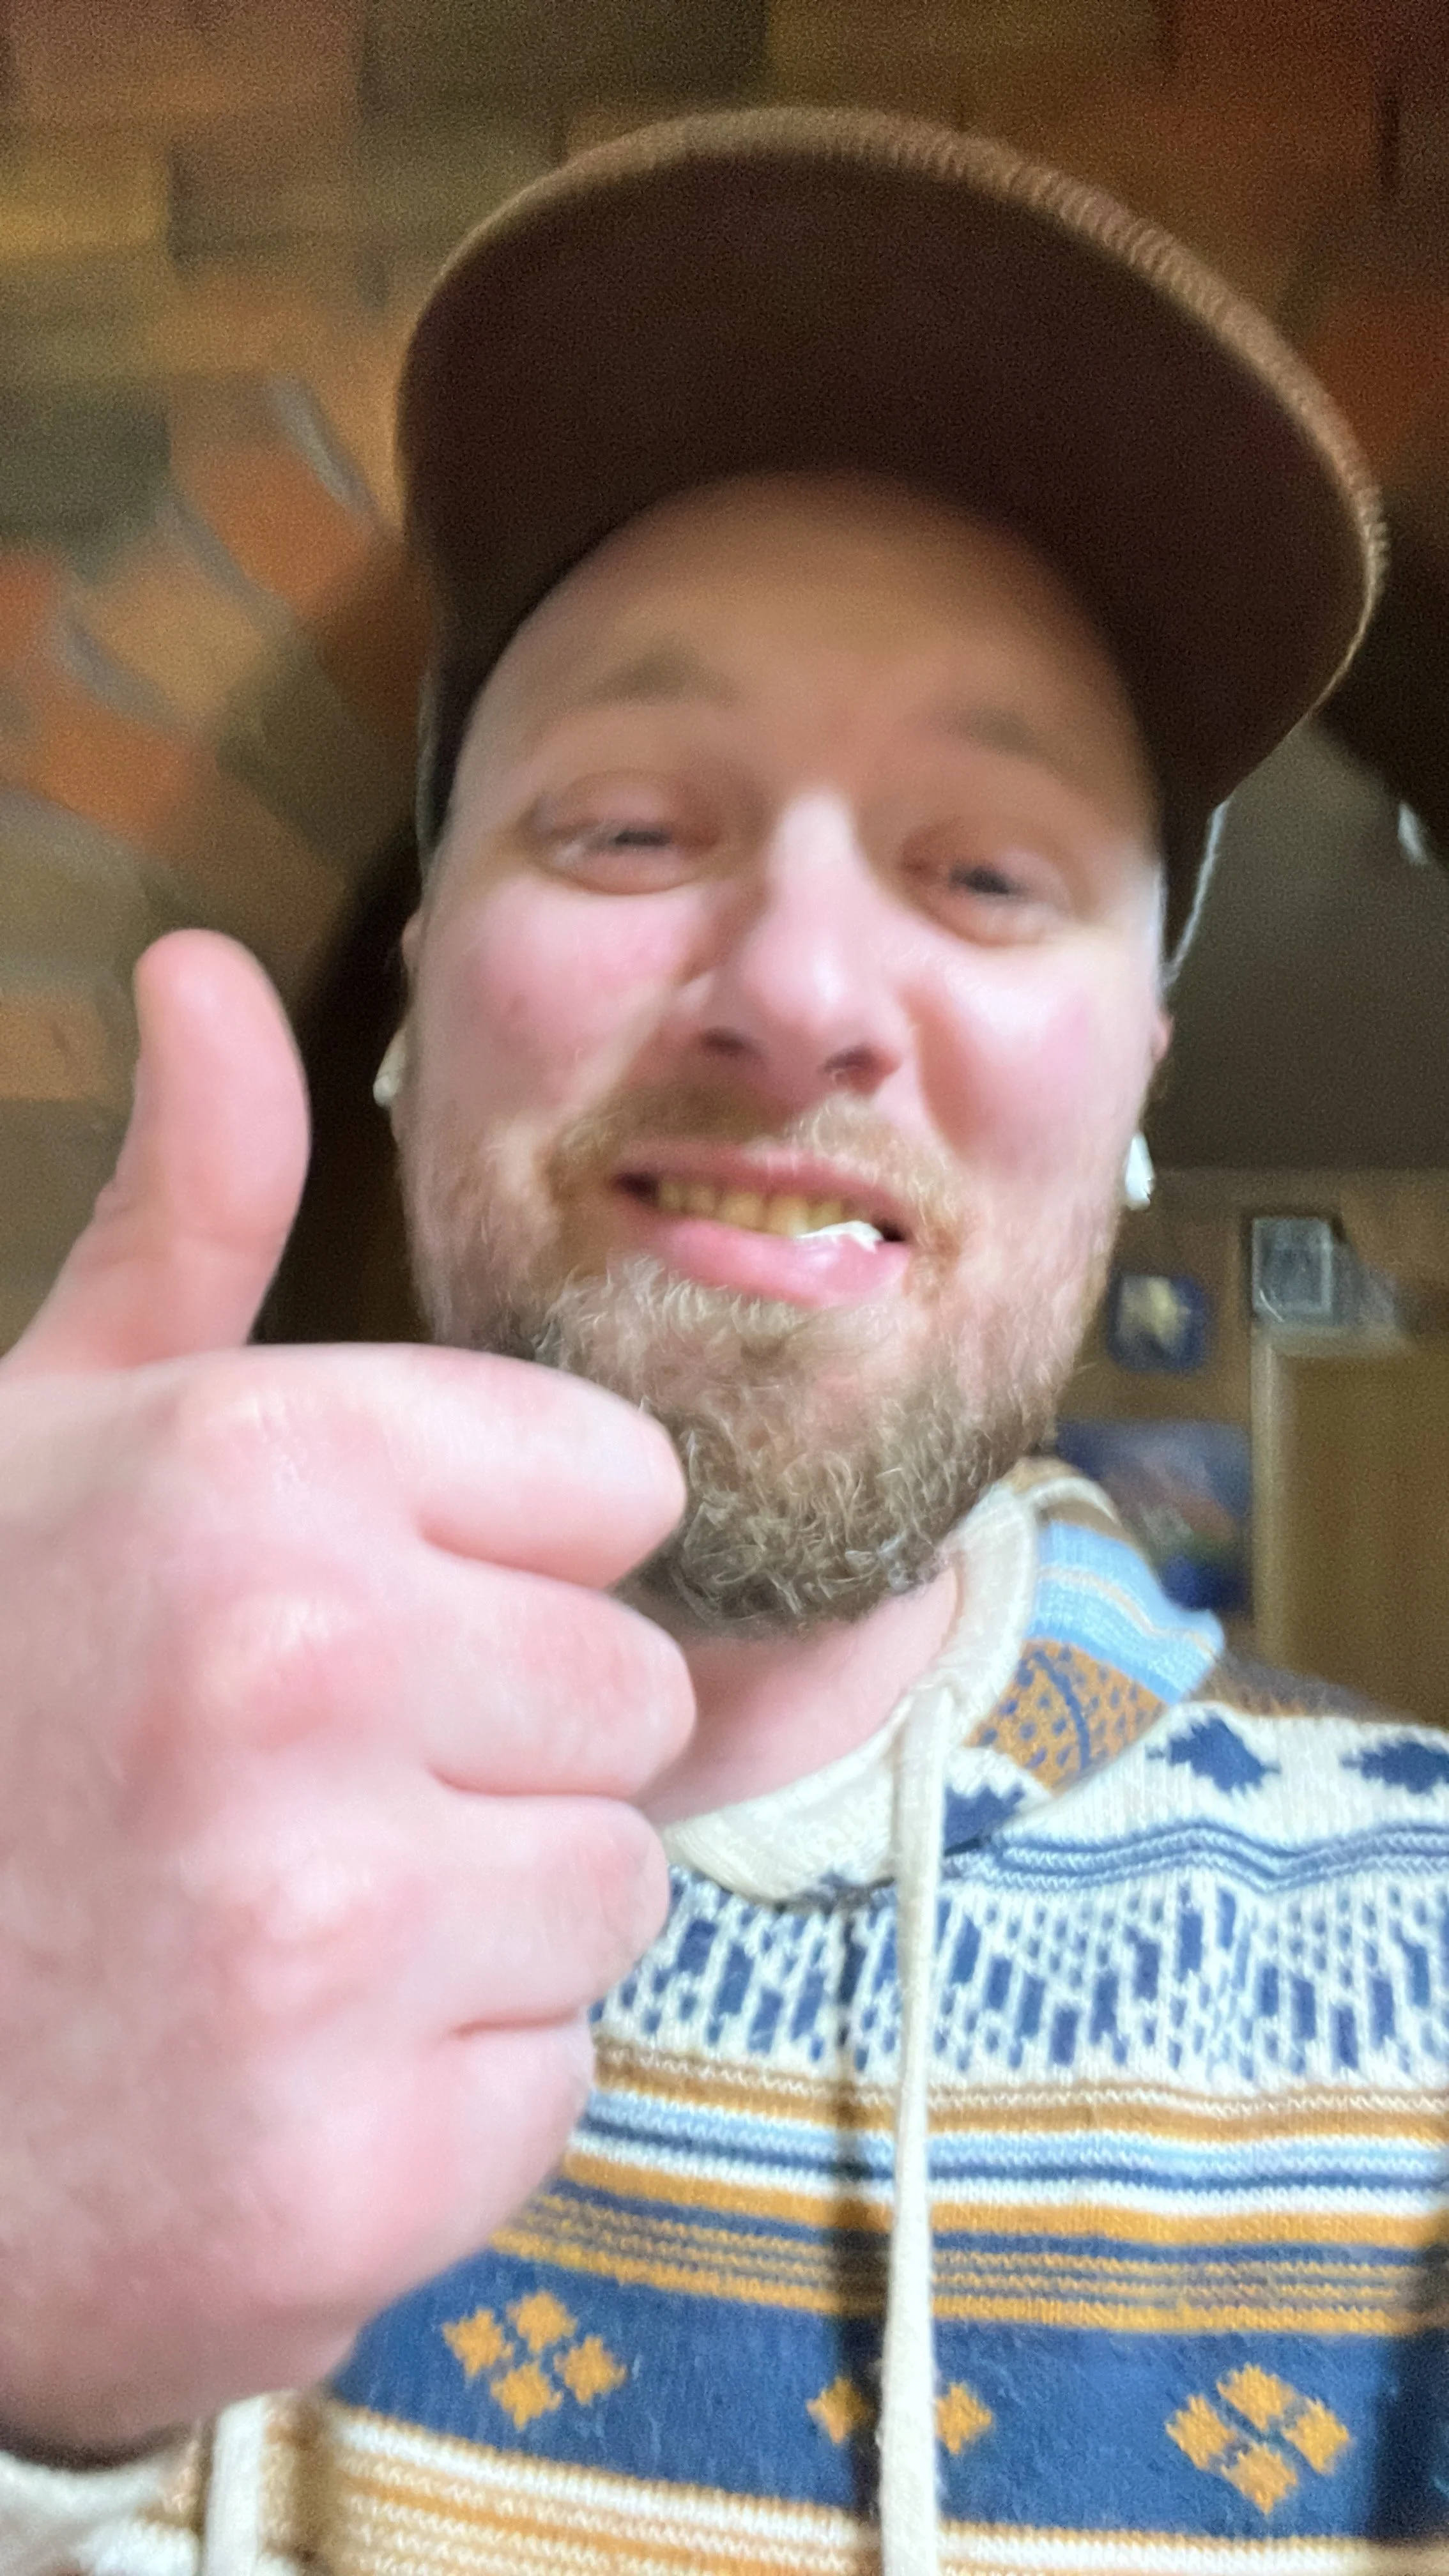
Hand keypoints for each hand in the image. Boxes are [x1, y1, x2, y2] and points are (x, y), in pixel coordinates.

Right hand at [0, 932, 689, 2454]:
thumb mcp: (38, 1443)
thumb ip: (181, 1219)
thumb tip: (210, 972)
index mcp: (256, 1469)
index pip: (611, 1482)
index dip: (498, 1555)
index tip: (360, 1610)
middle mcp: (302, 1674)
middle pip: (635, 1688)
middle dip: (497, 1741)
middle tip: (287, 1792)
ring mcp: (327, 1938)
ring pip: (614, 1888)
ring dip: (476, 1927)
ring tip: (273, 1938)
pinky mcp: (348, 2180)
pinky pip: (551, 2084)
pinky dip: (434, 2105)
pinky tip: (269, 2083)